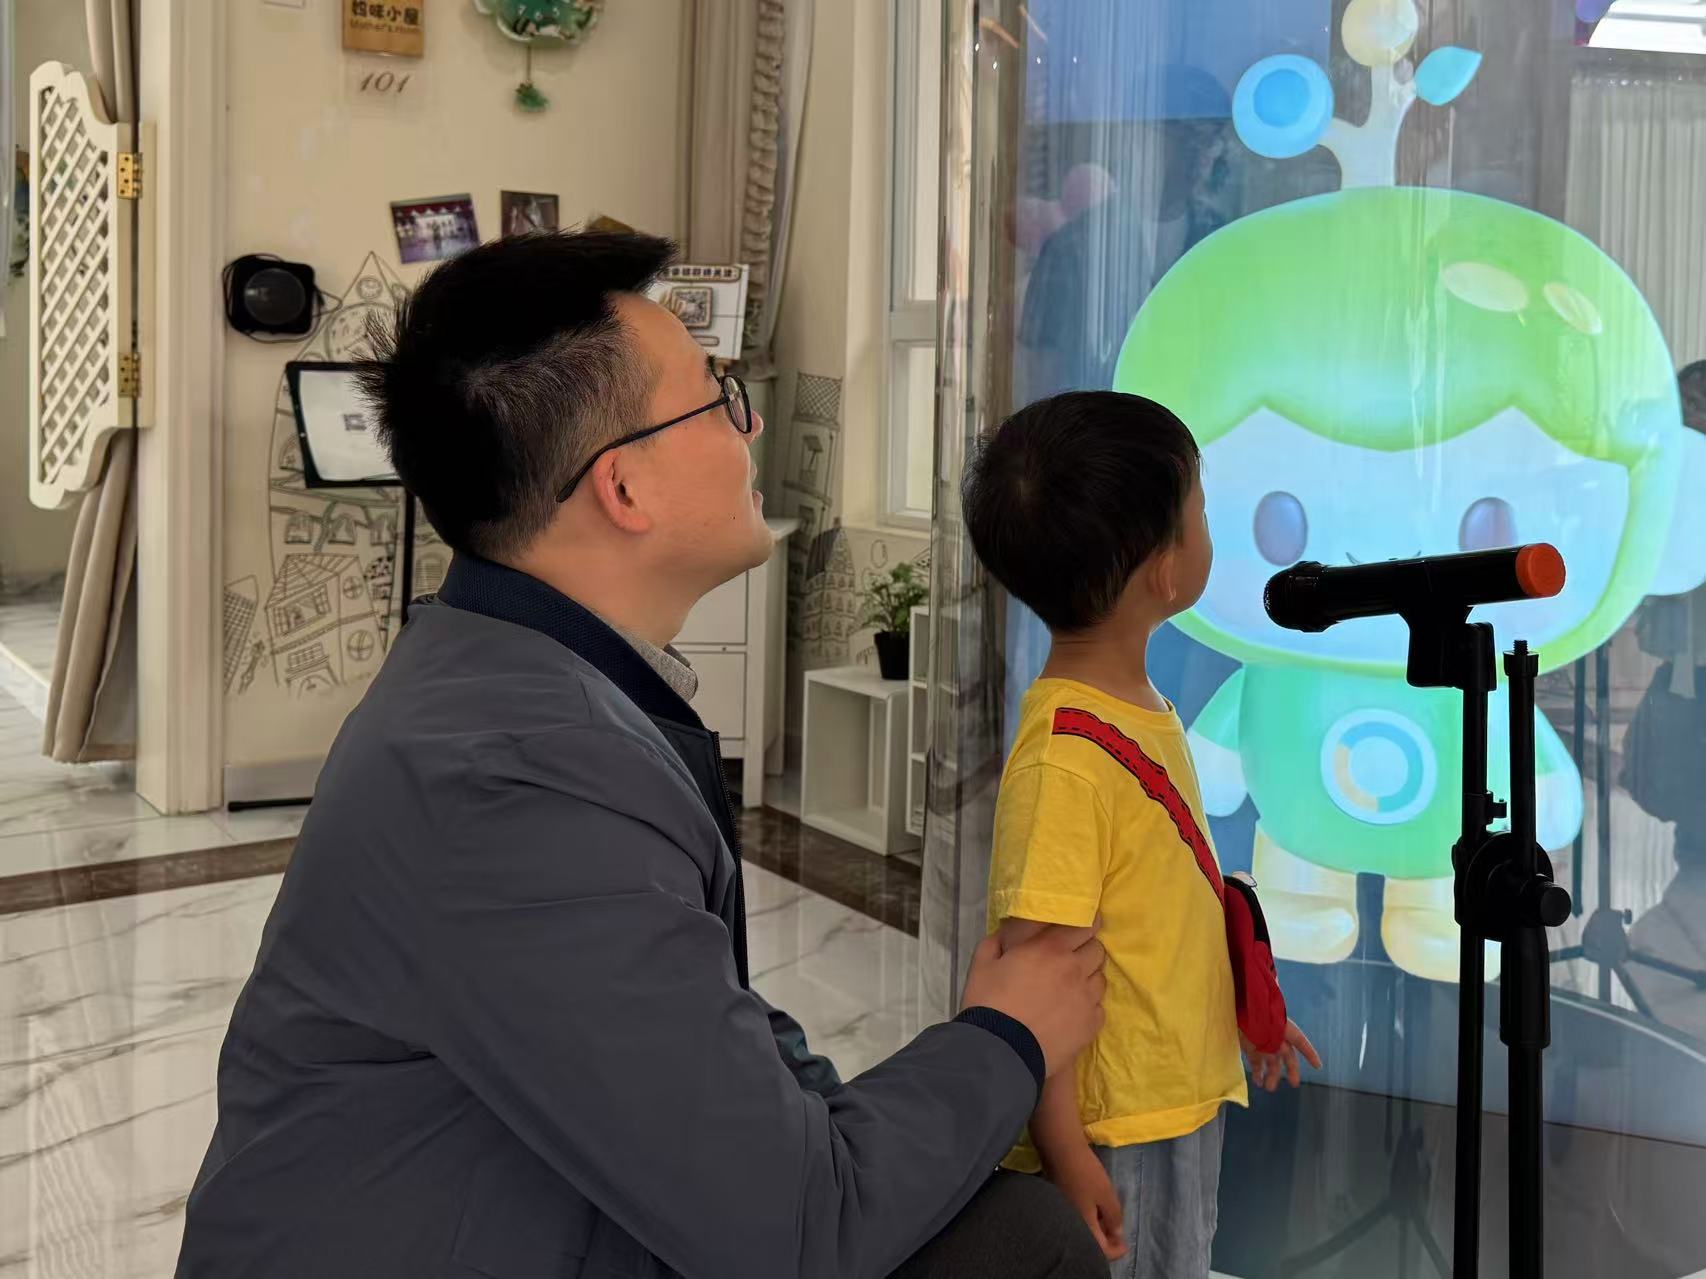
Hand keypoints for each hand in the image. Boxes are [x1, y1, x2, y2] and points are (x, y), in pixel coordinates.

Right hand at [960, 920, 1105, 1075]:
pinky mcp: (1091, 1025)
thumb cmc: (988, 1003)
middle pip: (1097, 950)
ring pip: (1100, 979)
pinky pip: (1098, 1008)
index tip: (1083, 925)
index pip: (1085, 925)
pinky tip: (1071, 1013)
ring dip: (1087, 978)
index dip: (1086, 923)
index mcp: (1050, 948)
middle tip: (1069, 959)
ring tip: (1070, 989)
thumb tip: (1006, 934)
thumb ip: (996, 942)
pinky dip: (1088, 1007)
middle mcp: (1075, 969)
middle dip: (1085, 950)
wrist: (1000, 1052)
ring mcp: (1086, 999)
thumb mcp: (982, 964)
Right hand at [1042, 1143, 1126, 1260]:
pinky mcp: (1060, 1200)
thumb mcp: (1106, 1194)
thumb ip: (1114, 1216)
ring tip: (1109, 1216)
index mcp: (1083, 1226)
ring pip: (1083, 1227)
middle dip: (1107, 1239)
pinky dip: (1089, 1215)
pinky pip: (1077, 1216)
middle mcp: (1070, 1223)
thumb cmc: (1085, 1172)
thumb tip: (1117, 1233)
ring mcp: (1064, 1211)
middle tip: (1119, 1230)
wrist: (1059, 1148)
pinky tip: (1095, 1205)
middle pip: (1090, 1241)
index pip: (1101, 1250)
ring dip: (1098, 1226)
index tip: (1126, 1243)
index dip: (1116, 1250)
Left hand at [1242, 1019, 1321, 1092]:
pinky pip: (1256, 1063)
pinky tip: (1258, 1082)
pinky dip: (1258, 1073)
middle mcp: (1276, 1038)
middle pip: (1287, 1057)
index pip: (1300, 1042)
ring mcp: (1263, 1044)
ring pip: (1271, 1064)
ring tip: (1269, 1088)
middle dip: (1291, 1070)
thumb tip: (1296, 1052)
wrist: (1240, 1008)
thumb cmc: (1258, 1014)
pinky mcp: (1250, 1048)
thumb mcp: (1274, 1026)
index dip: (1309, 1053)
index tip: (1318, 1066)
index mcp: (1285, 1030)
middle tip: (1294, 1083)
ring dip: (1272, 1076)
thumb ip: (1283, 1038)